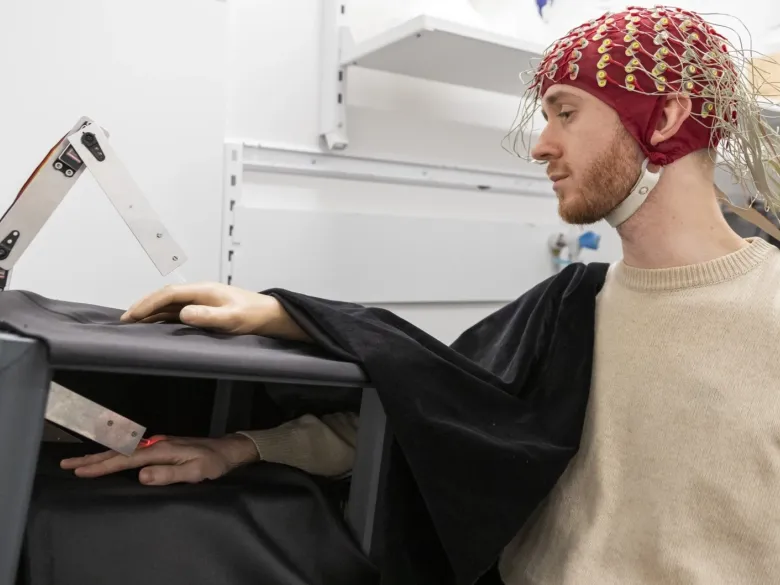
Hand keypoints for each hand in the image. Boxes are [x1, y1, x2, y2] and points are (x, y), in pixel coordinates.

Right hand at [60, 434, 259, 485]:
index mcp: (161, 450)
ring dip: (100, 455)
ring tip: (78, 461)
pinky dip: (114, 453)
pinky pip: (131, 450)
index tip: (81, 471)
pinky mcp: (160, 446)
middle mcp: (156, 443)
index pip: (126, 460)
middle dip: (92, 458)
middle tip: (66, 464)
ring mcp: (157, 443)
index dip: (103, 467)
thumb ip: (167, 474)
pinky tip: (107, 456)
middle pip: (119, 452)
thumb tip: (140, 476)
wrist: (227, 450)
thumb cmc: (213, 463)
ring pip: (123, 449)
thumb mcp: (194, 473)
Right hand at [120, 282, 309, 340]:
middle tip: (124, 319)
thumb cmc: (253, 315)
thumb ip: (208, 316)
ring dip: (152, 311)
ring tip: (133, 322)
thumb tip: (183, 313)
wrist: (270, 315)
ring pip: (170, 303)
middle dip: (144, 305)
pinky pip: (178, 310)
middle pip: (165, 296)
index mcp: (204, 290)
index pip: (169, 293)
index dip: (149, 303)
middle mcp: (200, 292)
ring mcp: (202, 300)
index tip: (132, 314)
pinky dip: (163, 316)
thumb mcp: (232, 318)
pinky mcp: (206, 308)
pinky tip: (155, 324)